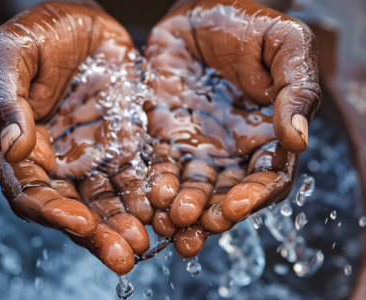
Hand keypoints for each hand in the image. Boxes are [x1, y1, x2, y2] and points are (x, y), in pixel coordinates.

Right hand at [0, 2, 151, 274]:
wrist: (83, 17)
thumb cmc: (39, 31)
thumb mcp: (11, 55)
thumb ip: (5, 100)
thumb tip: (13, 147)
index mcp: (23, 147)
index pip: (33, 193)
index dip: (54, 213)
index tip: (80, 223)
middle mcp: (59, 160)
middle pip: (75, 207)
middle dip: (99, 234)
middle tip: (123, 255)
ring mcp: (94, 154)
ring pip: (110, 199)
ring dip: (127, 223)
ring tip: (149, 241)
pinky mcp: (124, 144)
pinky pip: (137, 175)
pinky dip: (149, 196)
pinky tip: (165, 211)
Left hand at [144, 0, 319, 256]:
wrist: (198, 12)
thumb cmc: (246, 25)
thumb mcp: (285, 45)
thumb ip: (297, 90)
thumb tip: (298, 140)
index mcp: (268, 135)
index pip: (267, 178)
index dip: (254, 197)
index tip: (234, 207)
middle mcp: (233, 149)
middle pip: (225, 195)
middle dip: (211, 214)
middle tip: (195, 225)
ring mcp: (197, 146)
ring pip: (191, 189)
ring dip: (182, 210)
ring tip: (169, 222)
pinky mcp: (165, 137)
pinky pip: (160, 168)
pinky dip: (156, 187)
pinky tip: (151, 199)